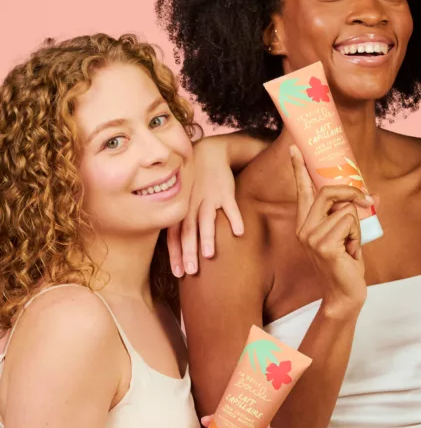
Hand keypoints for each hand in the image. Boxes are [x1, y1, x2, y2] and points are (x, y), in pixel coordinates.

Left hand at [167, 137, 244, 277]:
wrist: (209, 154)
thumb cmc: (193, 183)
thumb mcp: (181, 200)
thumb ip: (179, 222)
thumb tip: (177, 250)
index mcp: (180, 209)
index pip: (175, 235)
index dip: (176, 254)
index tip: (178, 273)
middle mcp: (192, 205)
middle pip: (189, 231)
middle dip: (189, 252)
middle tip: (191, 271)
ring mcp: (209, 198)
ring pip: (206, 219)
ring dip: (208, 237)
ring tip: (209, 255)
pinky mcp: (225, 191)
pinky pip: (231, 206)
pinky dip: (235, 218)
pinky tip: (239, 233)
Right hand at [291, 145, 369, 316]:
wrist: (345, 295)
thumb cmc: (346, 265)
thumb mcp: (352, 235)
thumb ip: (356, 215)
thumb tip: (374, 196)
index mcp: (306, 224)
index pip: (303, 190)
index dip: (299, 168)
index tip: (294, 148)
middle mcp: (304, 228)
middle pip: (328, 191)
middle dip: (352, 192)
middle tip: (368, 201)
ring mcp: (311, 237)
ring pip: (346, 210)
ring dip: (357, 227)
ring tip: (350, 246)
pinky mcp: (323, 245)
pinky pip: (350, 222)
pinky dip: (357, 235)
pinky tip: (350, 252)